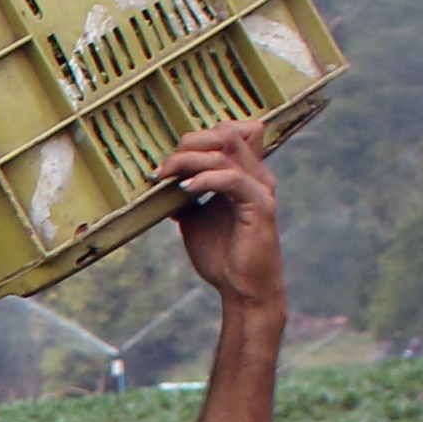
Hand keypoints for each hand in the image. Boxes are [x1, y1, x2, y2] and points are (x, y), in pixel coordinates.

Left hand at [165, 119, 284, 318]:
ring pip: (226, 150)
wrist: (243, 290)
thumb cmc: (222, 256)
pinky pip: (232, 179)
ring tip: (167, 176)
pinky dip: (204, 179)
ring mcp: (261, 188)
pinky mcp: (261, 206)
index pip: (230, 131)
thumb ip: (185, 199)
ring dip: (189, 159)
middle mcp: (257, 175)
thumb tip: (161, 184)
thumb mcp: (195, 220)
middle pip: (226, 132)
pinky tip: (185, 190)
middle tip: (164, 168)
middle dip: (189, 143)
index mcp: (245, 174)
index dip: (198, 137)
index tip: (168, 162)